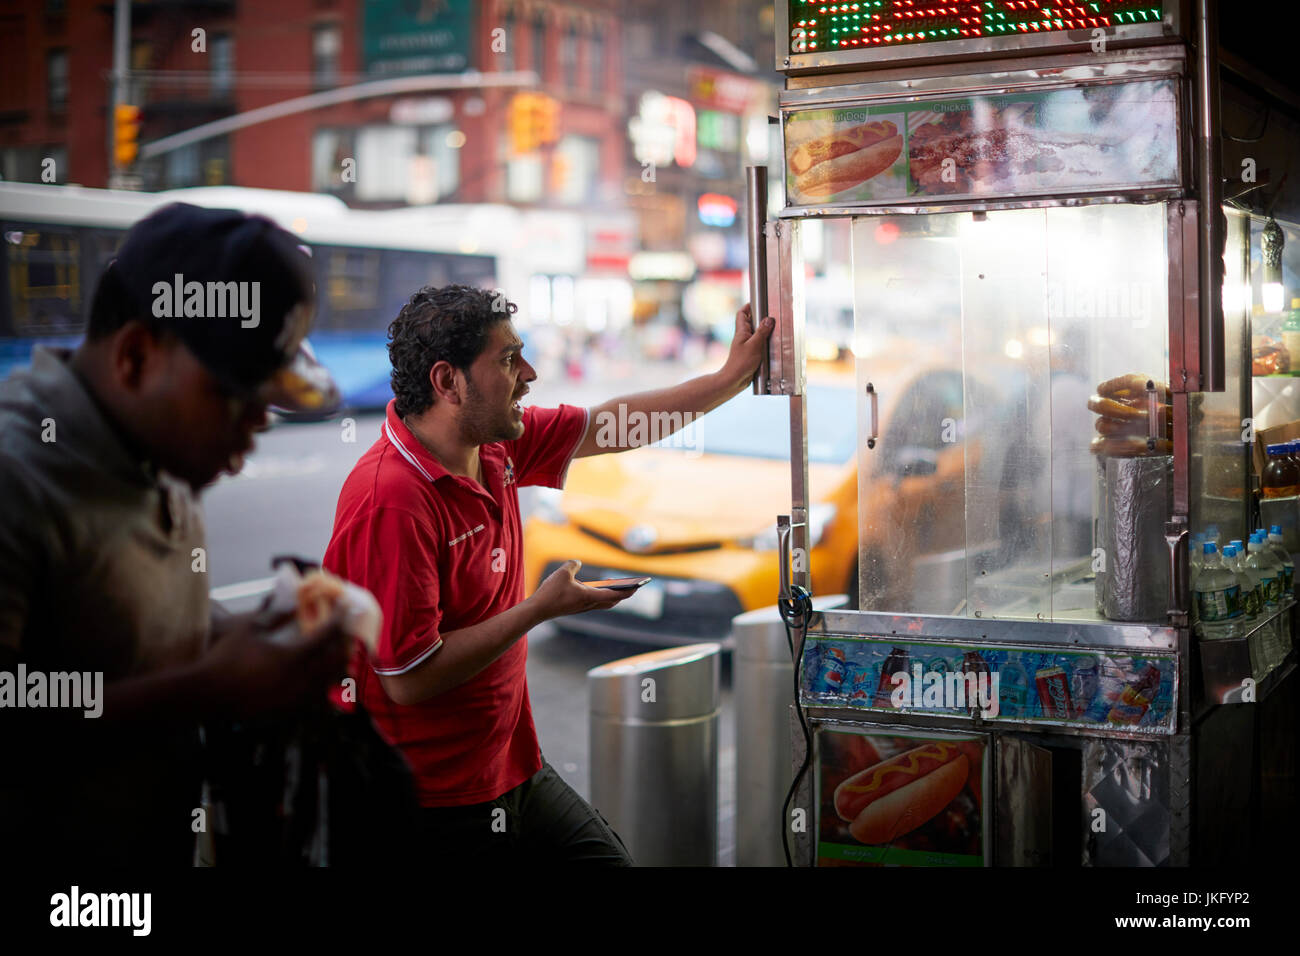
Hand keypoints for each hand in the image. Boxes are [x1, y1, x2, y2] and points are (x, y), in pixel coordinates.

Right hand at [199, 606, 353, 718]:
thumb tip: (294, 605)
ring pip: (330, 682)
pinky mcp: (288, 711)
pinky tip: (322, 677)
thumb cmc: (225, 656)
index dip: (338, 621)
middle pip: (336, 660)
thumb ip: (275, 615)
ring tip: (340, 654)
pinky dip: (324, 685)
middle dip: (345, 644)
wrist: (207, 693)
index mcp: (291, 657)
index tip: (345, 610)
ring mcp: (295, 698)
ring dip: (338, 666)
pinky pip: (316, 698)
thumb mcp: (249, 629)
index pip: (326, 636)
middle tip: (347, 633)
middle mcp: (299, 679)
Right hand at [528, 560, 633, 620]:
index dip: (627, 591)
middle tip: (632, 587)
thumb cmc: (551, 592)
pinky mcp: (574, 608)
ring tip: (618, 587)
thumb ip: (573, 564)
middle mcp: (588, 605)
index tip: (637, 587)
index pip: (614, 595)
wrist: (537, 610)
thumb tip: (578, 563)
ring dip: (612, 596)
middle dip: (623, 595)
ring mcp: (581, 608)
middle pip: (611, 601)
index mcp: (589, 597)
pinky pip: (592, 602)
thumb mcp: (563, 572)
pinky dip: (599, 596)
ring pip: (602, 603)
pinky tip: (595, 588)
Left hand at [717, 303, 774, 392]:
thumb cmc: (741, 363)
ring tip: (774, 330)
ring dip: (764, 332)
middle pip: (751, 322)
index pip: (742, 313)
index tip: (759, 303)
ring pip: (756, 333)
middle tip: (771, 316)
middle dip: (761, 318)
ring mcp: (747, 345)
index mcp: (741, 331)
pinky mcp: (751, 353)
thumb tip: (769, 319)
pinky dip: (765, 342)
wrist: (735, 380)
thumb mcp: (754, 345)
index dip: (749, 307)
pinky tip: (771, 345)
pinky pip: (759, 344)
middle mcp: (743, 337)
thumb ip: (762, 332)